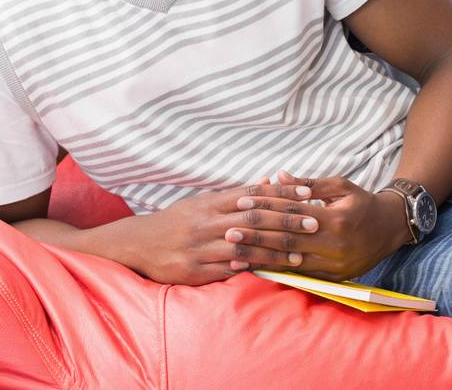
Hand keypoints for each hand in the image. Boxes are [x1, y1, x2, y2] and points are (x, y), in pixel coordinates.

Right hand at [124, 182, 324, 285]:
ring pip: (244, 247)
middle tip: (314, 223)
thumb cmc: (176, 221)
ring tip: (299, 254)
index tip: (307, 195)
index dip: (281, 194)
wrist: (137, 244)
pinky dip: (249, 269)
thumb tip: (269, 180)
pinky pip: (227, 270)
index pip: (252, 194)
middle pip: (253, 218)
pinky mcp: (194, 271)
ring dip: (274, 251)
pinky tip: (269, 270)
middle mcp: (206, 222)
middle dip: (286, 221)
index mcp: (210, 202)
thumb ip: (236, 194)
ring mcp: (199, 247)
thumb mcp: (202, 202)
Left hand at [235, 171, 410, 280]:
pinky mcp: (332, 278)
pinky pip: (298, 274)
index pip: (293, 213)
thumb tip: (278, 175)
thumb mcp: (340, 186)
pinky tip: (255, 268)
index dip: (266, 208)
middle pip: (287, 241)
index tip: (241, 204)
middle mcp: (335, 245)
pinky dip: (275, 270)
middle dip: (256, 237)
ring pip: (289, 262)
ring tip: (234, 255)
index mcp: (337, 218)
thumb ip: (307, 184)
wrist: (390, 229)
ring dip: (260, 258)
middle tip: (229, 232)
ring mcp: (334, 265)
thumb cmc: (362, 202)